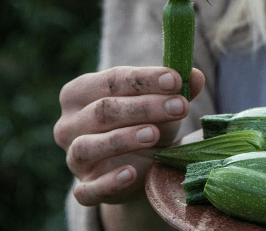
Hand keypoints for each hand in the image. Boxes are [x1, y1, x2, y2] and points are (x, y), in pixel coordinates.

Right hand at [54, 66, 204, 205]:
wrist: (141, 166)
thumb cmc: (146, 123)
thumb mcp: (163, 103)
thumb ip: (178, 89)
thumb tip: (196, 76)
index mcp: (81, 93)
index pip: (111, 80)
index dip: (144, 79)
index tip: (175, 80)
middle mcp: (69, 124)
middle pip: (103, 110)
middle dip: (144, 107)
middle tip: (180, 106)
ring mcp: (73, 159)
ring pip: (88, 146)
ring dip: (123, 138)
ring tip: (154, 134)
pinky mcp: (84, 188)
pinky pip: (87, 189)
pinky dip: (109, 182)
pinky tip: (131, 173)